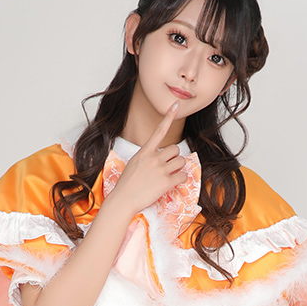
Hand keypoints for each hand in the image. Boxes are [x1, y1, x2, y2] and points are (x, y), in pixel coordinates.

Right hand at [107, 102, 187, 216]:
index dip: (169, 117)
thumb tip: (158, 158)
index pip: (159, 130)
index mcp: (145, 151)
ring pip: (181, 161)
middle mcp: (154, 158)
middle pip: (175, 149)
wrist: (123, 200)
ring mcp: (160, 170)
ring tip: (169, 175)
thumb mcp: (134, 164)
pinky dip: (181, 180)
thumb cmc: (126, 184)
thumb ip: (146, 157)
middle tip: (168, 167)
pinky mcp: (166, 182)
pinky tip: (172, 183)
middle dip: (175, 157)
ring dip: (179, 168)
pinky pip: (182, 176)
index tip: (175, 105)